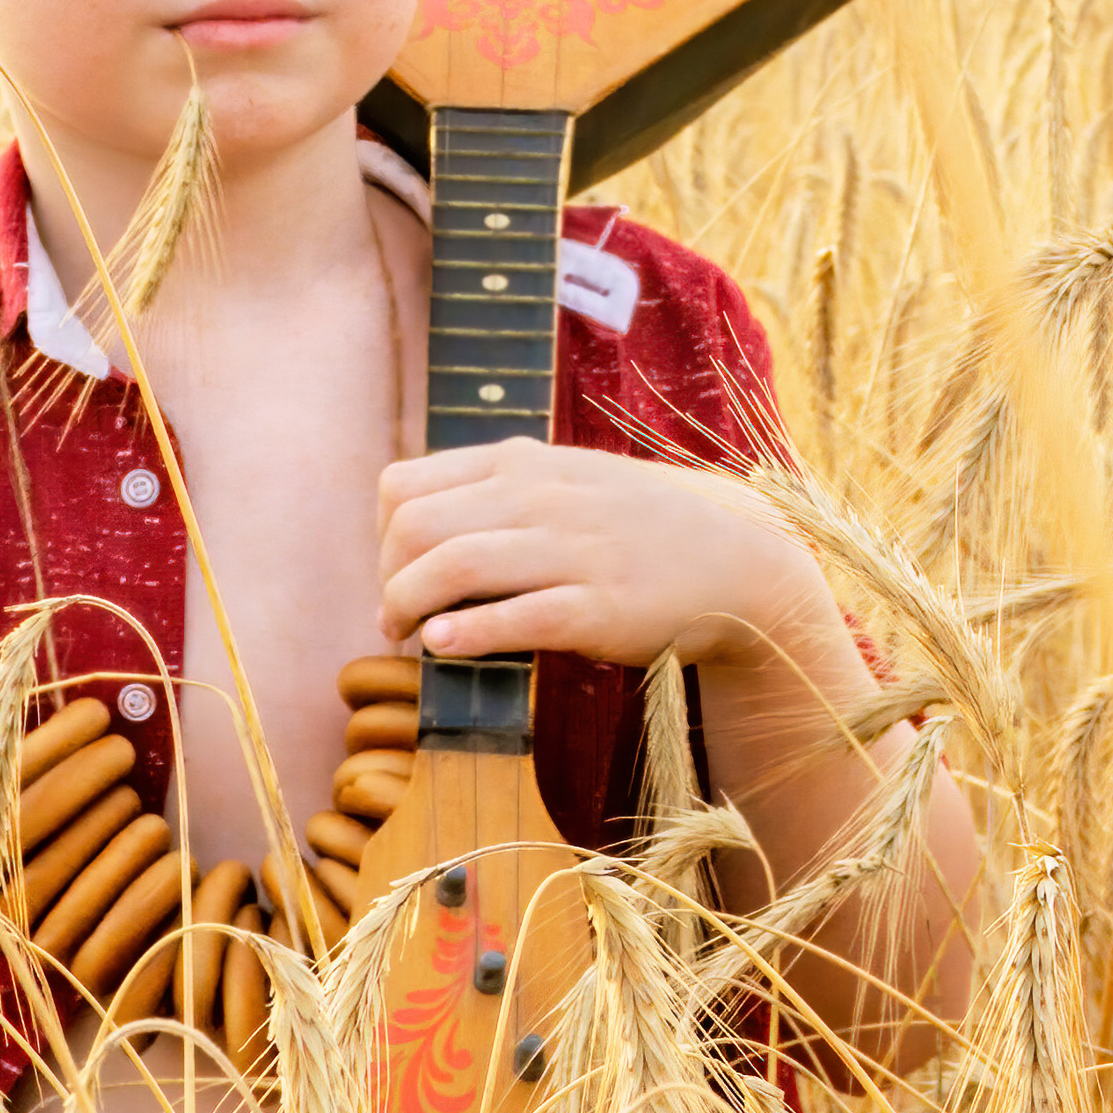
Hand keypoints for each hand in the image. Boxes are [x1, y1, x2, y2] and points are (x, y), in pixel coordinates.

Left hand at [376, 438, 827, 670]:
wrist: (733, 568)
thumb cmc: (633, 532)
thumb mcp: (563, 483)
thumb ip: (494, 494)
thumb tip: (409, 527)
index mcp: (521, 465)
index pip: (403, 487)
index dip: (379, 539)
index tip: (395, 574)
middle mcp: (539, 498)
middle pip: (414, 529)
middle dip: (387, 580)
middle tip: (394, 618)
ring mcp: (571, 550)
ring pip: (452, 567)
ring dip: (408, 609)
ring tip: (409, 637)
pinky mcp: (597, 607)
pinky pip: (513, 617)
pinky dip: (465, 634)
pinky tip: (445, 647)